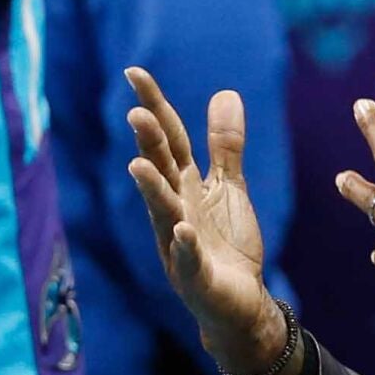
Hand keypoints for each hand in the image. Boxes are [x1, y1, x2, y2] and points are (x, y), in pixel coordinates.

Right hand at [124, 67, 289, 374]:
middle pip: (160, 170)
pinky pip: (188, 258)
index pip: (167, 139)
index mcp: (184, 185)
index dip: (153, 106)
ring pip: (163, 212)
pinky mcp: (195, 275)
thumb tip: (225, 92)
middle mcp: (174, 209)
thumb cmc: (226, 243)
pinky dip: (185, 245)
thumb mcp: (228, 186)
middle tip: (135, 112)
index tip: (134, 72)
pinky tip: (183, 231)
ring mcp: (179, 243)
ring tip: (139, 165)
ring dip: (151, 189)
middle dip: (148, 143)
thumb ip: (224, 145)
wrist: (239, 301)